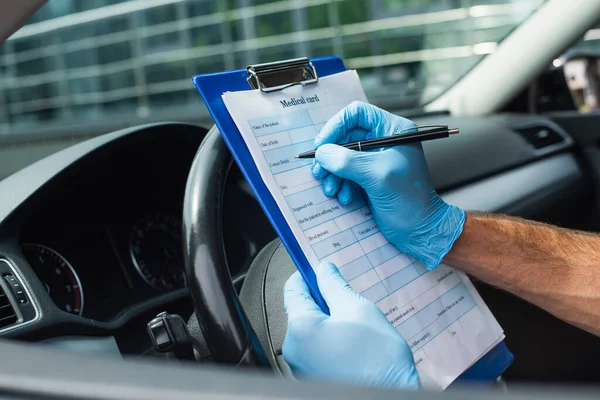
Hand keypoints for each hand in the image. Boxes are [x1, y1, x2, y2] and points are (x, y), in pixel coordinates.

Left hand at [282, 261, 419, 389]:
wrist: (390, 398)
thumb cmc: (377, 360)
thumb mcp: (357, 308)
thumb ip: (334, 285)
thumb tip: (323, 269)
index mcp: (300, 329)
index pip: (293, 289)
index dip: (308, 274)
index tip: (321, 269)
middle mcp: (294, 351)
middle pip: (302, 310)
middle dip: (323, 300)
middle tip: (348, 300)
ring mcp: (302, 368)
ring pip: (312, 330)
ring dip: (330, 321)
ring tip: (356, 327)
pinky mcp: (313, 378)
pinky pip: (318, 349)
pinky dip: (333, 340)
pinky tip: (354, 344)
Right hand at [312, 101, 464, 268]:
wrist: (420, 229)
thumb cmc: (409, 199)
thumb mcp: (377, 175)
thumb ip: (347, 161)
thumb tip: (322, 153)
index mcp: (392, 130)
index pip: (356, 114)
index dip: (336, 126)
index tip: (322, 145)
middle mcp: (383, 140)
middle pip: (345, 136)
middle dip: (330, 155)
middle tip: (319, 171)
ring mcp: (375, 159)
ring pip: (342, 155)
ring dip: (332, 172)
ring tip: (331, 189)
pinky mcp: (369, 176)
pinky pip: (346, 172)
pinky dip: (340, 184)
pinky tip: (344, 197)